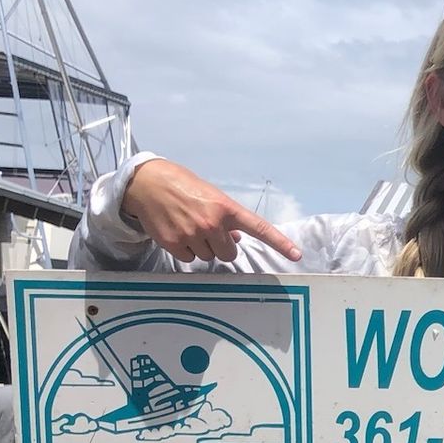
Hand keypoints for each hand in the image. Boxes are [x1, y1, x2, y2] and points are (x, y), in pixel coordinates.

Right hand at [122, 159, 300, 263]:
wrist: (146, 184)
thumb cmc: (184, 188)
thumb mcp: (211, 197)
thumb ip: (227, 218)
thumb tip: (237, 240)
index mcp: (226, 208)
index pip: (259, 228)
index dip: (279, 243)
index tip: (297, 255)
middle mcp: (212, 223)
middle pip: (230, 253)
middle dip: (222, 246)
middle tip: (207, 230)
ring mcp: (193, 235)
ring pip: (210, 257)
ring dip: (203, 247)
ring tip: (189, 227)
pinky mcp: (174, 244)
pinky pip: (190, 259)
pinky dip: (186, 250)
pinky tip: (177, 232)